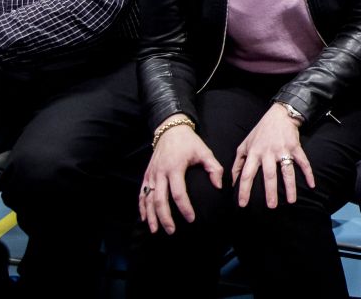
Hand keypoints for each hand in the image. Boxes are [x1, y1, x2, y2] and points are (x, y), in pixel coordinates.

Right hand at [139, 117, 223, 234]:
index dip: (185, 207)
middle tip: (172, 231)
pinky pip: (142, 193)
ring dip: (151, 215)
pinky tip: (145, 218)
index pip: (179, 193)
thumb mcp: (205, 152)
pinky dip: (142, 207)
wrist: (170, 129)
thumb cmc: (189, 142)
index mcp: (175, 168)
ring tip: (155, 230)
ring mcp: (152, 174)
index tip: (191, 219)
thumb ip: (214, 168)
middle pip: (160, 200)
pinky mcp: (147, 175)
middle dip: (165, 217)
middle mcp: (161, 173)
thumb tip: (218, 186)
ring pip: (148, 199)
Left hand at [231, 104, 313, 208]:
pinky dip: (308, 173)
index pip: (247, 174)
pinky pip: (303, 162)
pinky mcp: (295, 147)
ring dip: (290, 186)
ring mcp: (283, 150)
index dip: (244, 190)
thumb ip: (237, 163)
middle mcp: (268, 152)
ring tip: (292, 201)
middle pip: (269, 175)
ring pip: (287, 171)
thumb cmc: (260, 132)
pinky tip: (312, 184)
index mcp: (254, 153)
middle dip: (270, 192)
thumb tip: (232, 182)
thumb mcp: (244, 145)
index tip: (244, 204)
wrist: (279, 115)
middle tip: (271, 206)